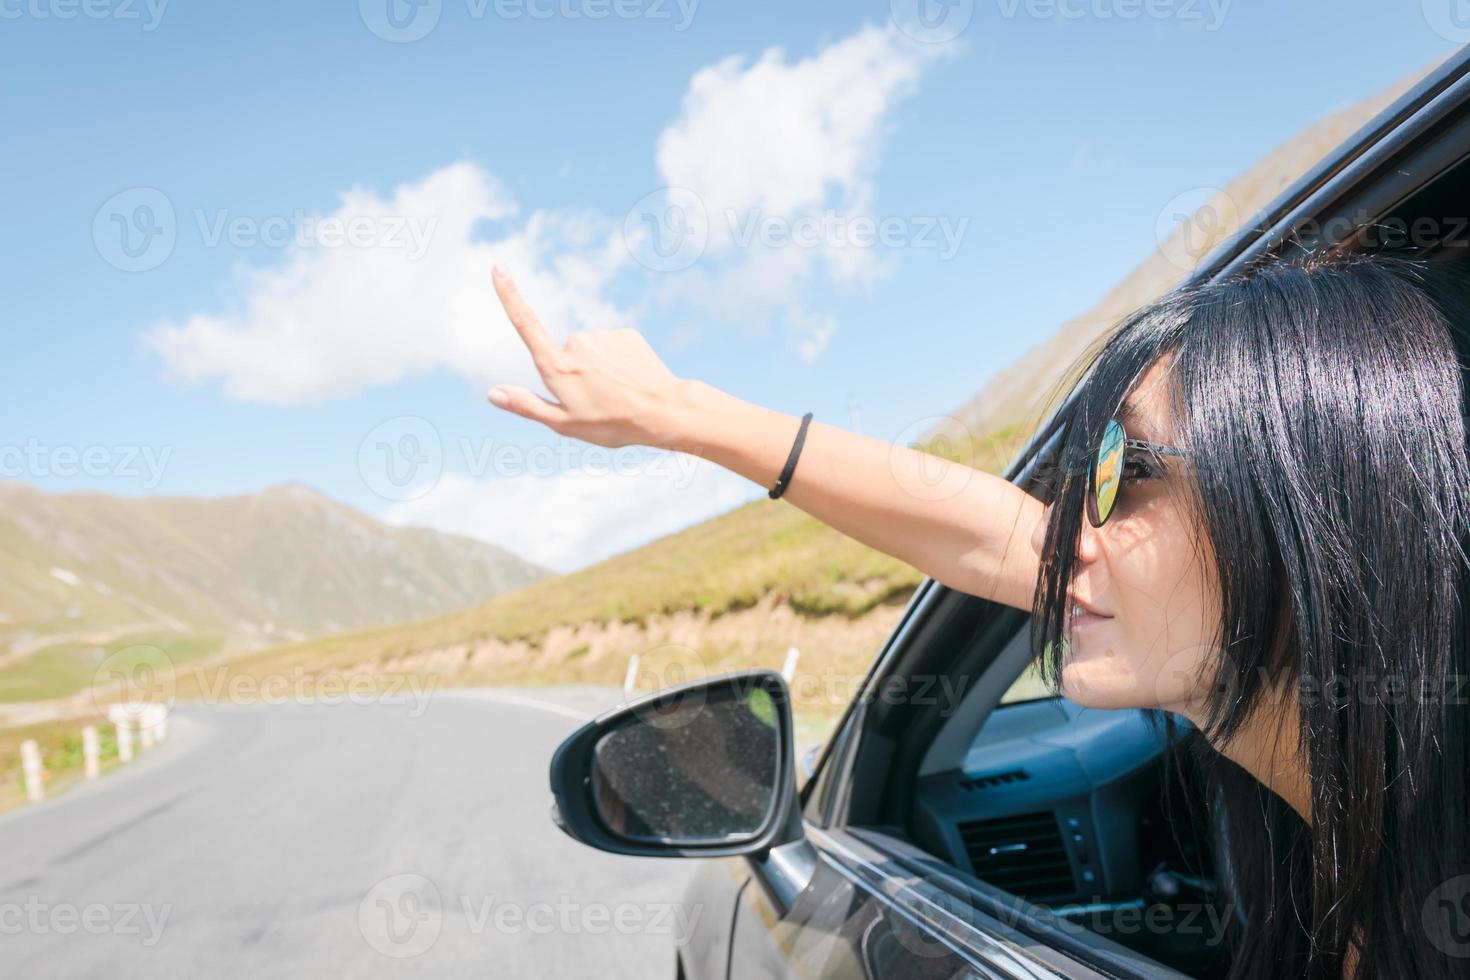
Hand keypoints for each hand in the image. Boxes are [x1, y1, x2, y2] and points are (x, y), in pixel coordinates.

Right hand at [487, 266, 691, 448]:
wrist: (664, 412)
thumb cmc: (612, 424)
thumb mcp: (564, 424)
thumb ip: (526, 405)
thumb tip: (492, 393)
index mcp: (557, 366)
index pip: (525, 324)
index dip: (509, 295)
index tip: (498, 267)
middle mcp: (577, 342)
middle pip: (565, 354)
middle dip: (575, 372)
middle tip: (596, 400)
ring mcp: (603, 336)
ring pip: (591, 351)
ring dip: (599, 369)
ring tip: (617, 393)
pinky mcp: (626, 334)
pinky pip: (613, 347)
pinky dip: (618, 363)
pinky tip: (631, 381)